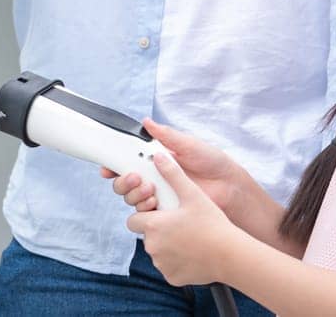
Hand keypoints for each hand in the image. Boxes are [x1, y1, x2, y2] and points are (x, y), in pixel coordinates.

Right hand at [104, 119, 250, 218]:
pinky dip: (145, 207)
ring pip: (132, 198)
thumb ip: (166, 136)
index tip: (107, 168)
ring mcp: (158, 195)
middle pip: (124, 182)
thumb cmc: (211, 161)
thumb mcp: (188, 144)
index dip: (114, 165)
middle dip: (122, 181)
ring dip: (133, 194)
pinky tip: (154, 202)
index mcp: (156, 159)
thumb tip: (146, 122)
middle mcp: (154, 177)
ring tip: (149, 189)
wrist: (228, 186)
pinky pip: (145, 213)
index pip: (128, 161)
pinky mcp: (165, 211)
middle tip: (134, 177)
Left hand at [126, 154, 241, 286]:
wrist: (229, 255)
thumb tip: (158, 156)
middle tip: (179, 222)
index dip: (145, 213)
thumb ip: (173, 174)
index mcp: (154, 225)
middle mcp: (152, 246)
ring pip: (158, 251)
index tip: (159, 210)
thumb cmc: (212, 224)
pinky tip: (193, 251)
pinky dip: (177, 260)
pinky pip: (168, 266)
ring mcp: (161, 263)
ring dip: (167, 244)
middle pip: (147, 235)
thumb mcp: (192, 194)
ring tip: (190, 236)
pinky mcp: (171, 277)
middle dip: (158, 228)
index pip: (134, 219)